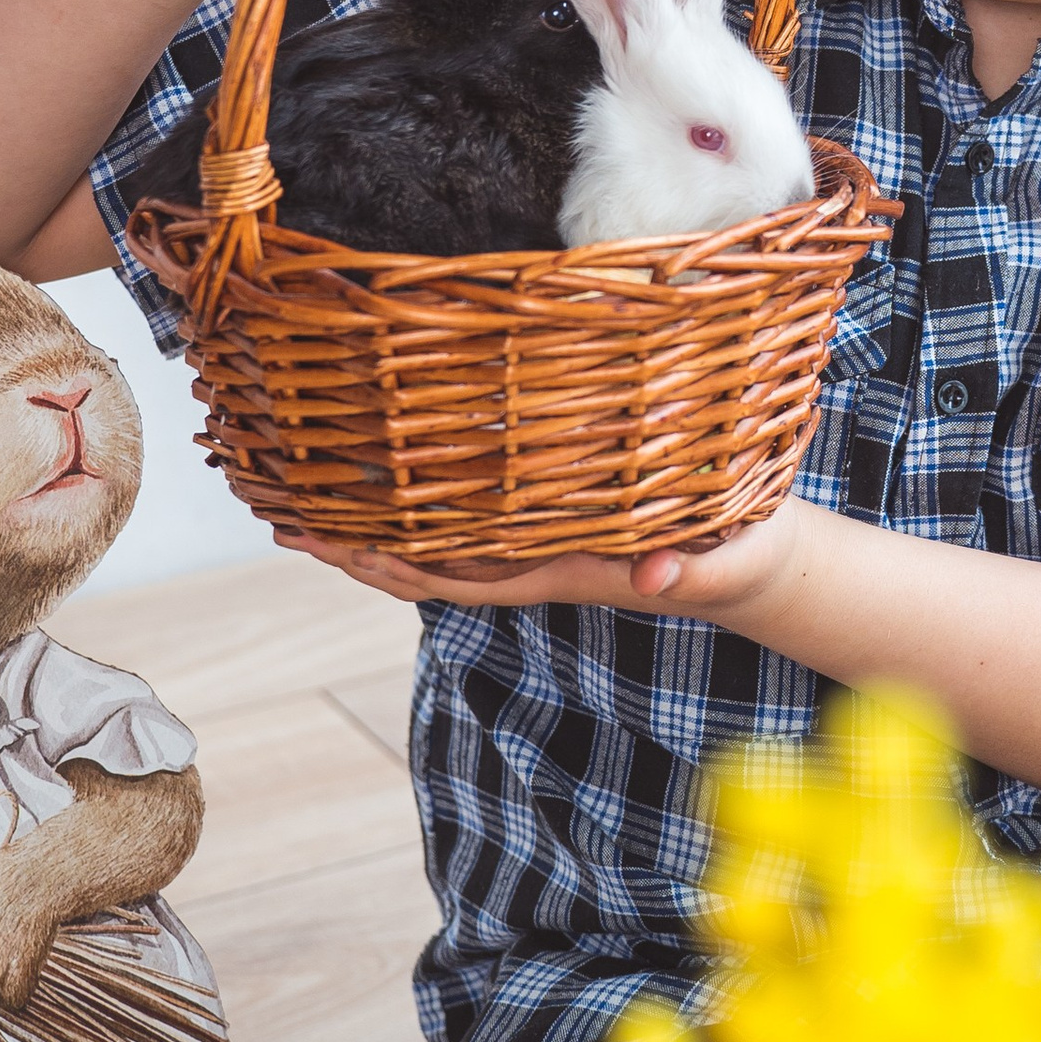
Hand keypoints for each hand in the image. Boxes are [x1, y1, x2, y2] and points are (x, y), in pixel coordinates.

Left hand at [276, 499, 809, 633]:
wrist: (762, 563)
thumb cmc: (745, 556)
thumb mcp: (730, 560)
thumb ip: (695, 568)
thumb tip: (656, 576)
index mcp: (562, 567)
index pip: (454, 572)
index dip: (385, 559)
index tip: (324, 538)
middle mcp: (535, 555)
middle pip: (421, 558)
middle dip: (350, 540)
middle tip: (278, 509)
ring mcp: (541, 539)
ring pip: (437, 536)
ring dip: (371, 517)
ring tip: (306, 485)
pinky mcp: (556, 518)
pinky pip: (472, 513)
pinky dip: (421, 494)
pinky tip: (389, 465)